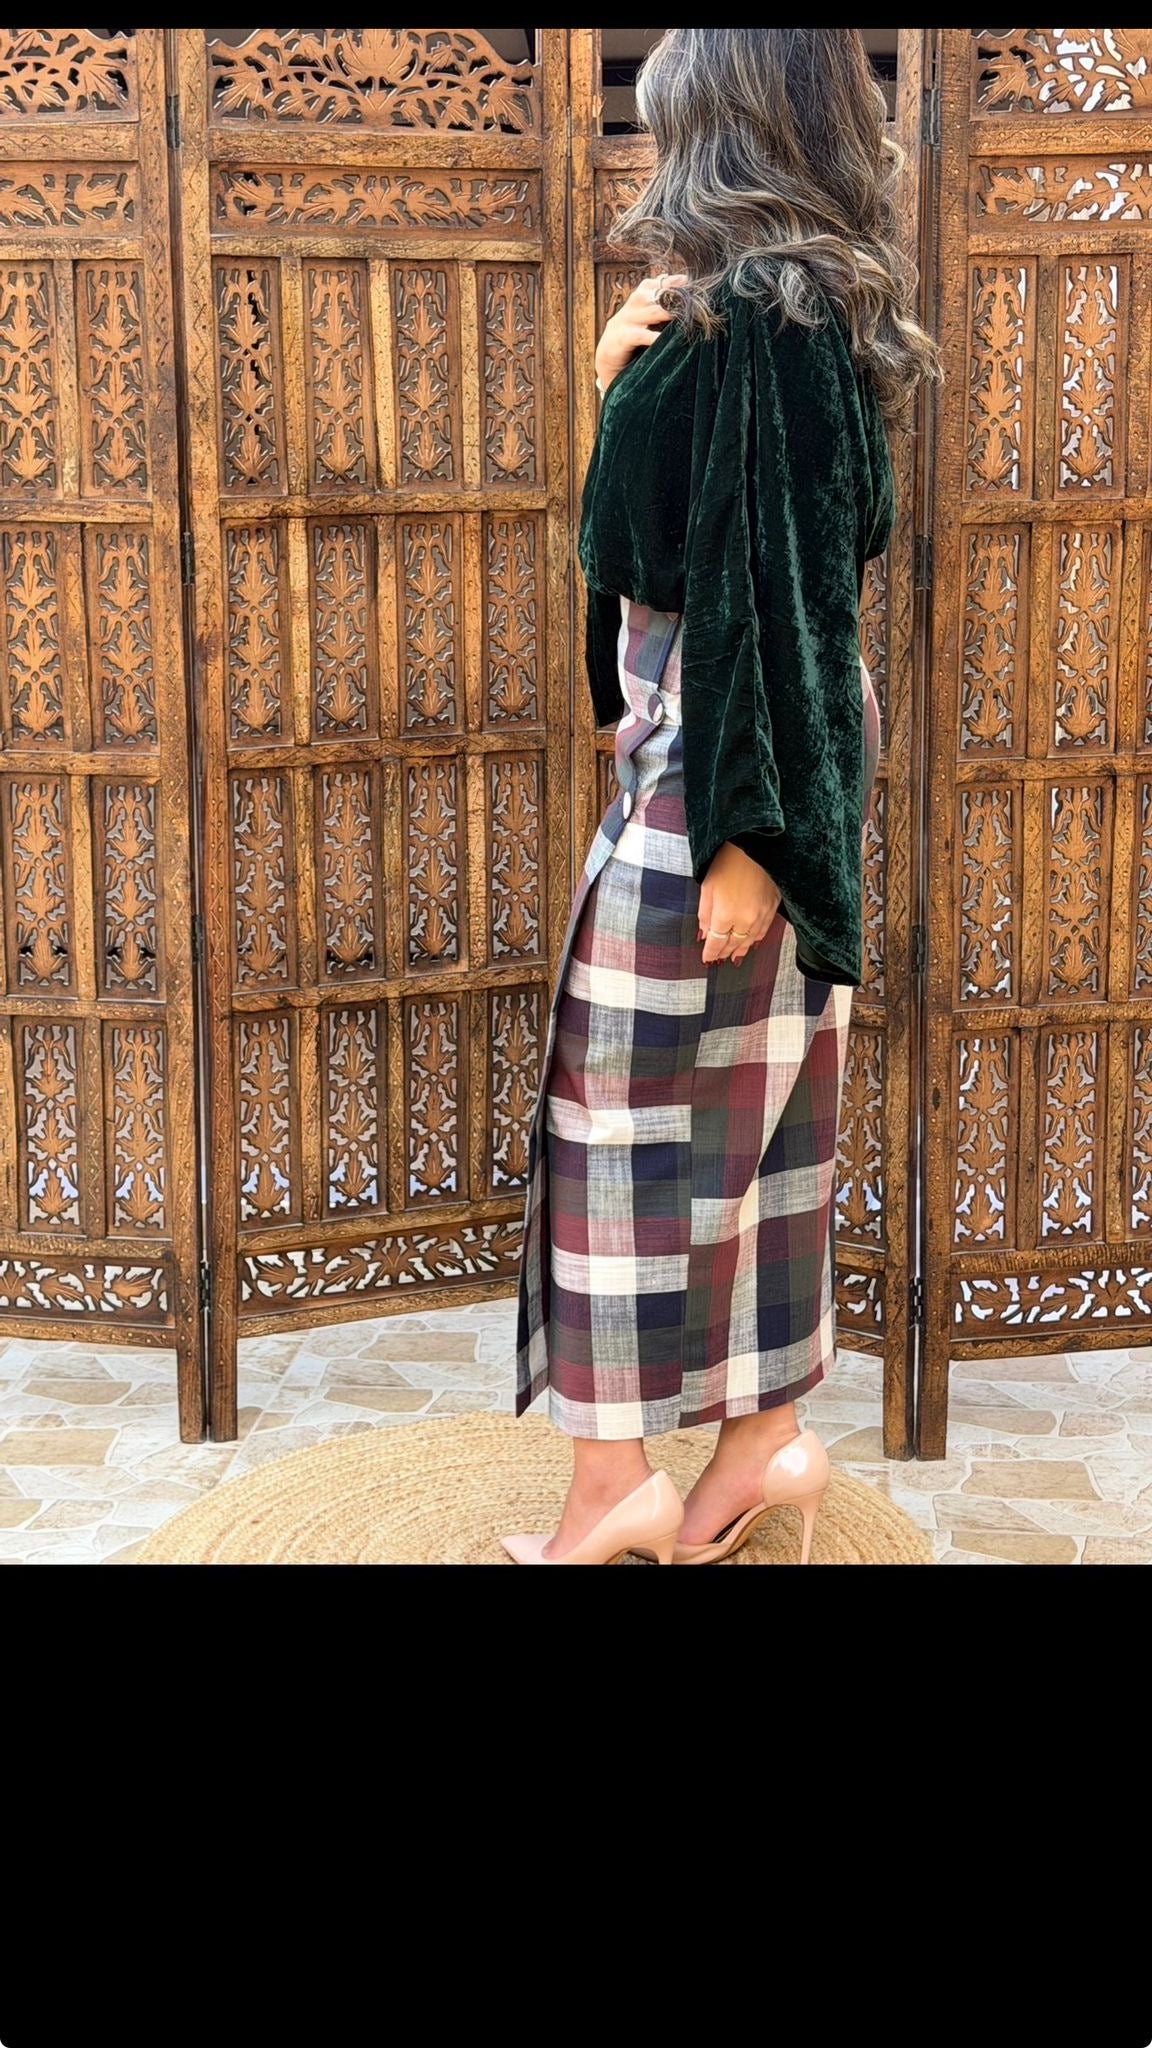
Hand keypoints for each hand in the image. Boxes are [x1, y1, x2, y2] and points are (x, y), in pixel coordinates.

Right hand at [595, 274, 687, 393]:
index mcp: (633, 307)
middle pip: (646, 294)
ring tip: (679, 314)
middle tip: (686, 296)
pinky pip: (635, 336)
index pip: (649, 286)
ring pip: (642, 312)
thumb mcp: (644, 329)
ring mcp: (620, 325)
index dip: (667, 282)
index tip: (686, 280)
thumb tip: (682, 307)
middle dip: (666, 294)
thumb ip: (658, 317)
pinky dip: (649, 336)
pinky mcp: (617, 341)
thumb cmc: (631, 350)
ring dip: (662, 312)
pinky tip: (660, 339)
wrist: (605, 369)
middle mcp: (627, 312)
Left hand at [698, 843, 781, 966]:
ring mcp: (762, 913)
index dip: (711, 952)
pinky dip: (756, 938)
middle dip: (725, 952)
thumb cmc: (728, 860)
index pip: (717, 942)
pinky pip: (764, 929)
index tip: (706, 958)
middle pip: (734, 944)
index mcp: (726, 915)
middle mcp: (746, 919)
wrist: (754, 843)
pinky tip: (752, 942)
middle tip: (719, 959)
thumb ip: (705, 915)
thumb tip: (705, 934)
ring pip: (751, 939)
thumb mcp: (707, 887)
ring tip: (735, 957)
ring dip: (741, 949)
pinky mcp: (773, 905)